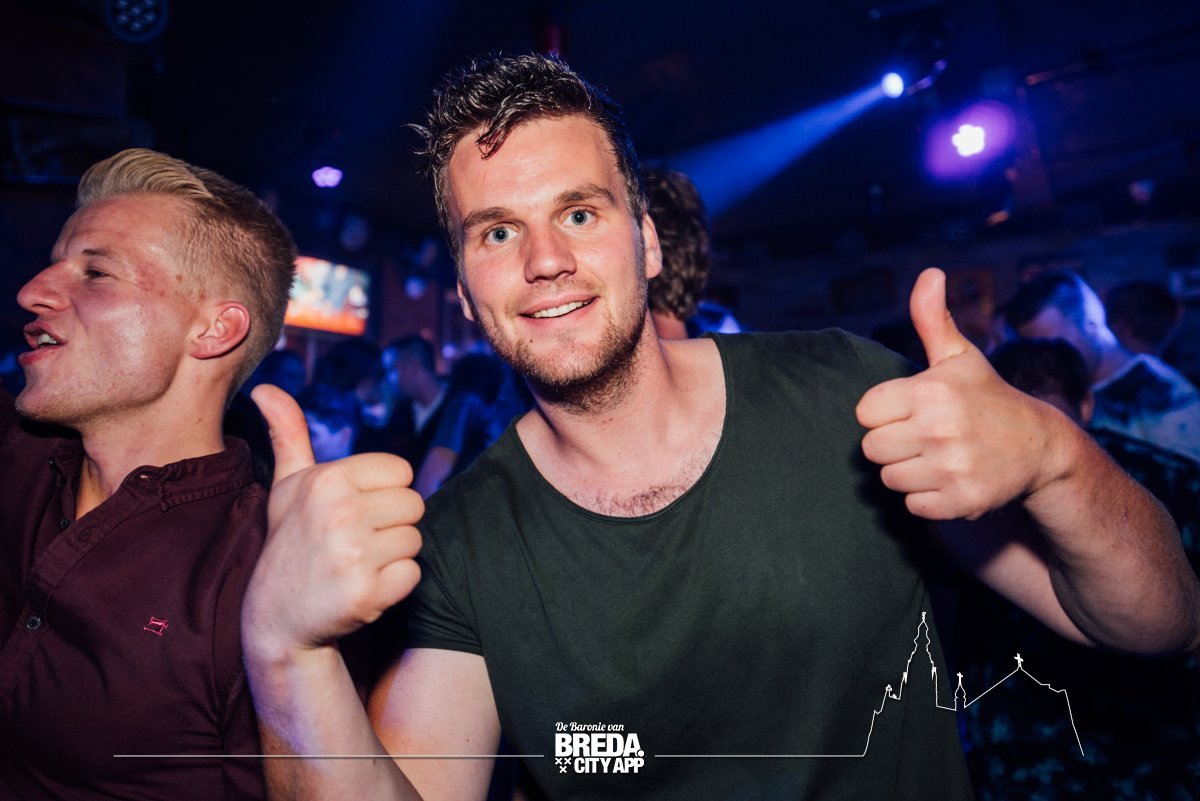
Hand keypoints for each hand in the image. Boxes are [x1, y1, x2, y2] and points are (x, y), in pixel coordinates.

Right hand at [242, 385, 423, 657]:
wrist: (276, 619)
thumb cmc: (290, 543)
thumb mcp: (287, 486)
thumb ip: (288, 434)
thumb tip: (266, 387)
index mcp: (327, 480)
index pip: (402, 472)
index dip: (384, 493)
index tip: (354, 512)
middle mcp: (340, 513)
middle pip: (415, 505)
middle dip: (392, 525)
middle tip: (356, 543)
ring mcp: (353, 555)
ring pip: (416, 540)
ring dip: (393, 556)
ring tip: (357, 565)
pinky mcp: (367, 594)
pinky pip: (413, 575)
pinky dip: (394, 586)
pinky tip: (362, 588)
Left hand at [856, 268, 1065, 519]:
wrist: (1040, 447)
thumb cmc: (987, 398)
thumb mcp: (959, 357)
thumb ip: (931, 318)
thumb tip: (929, 273)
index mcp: (930, 391)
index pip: (865, 412)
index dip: (884, 413)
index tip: (911, 410)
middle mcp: (939, 429)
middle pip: (871, 449)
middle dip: (893, 444)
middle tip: (925, 436)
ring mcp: (951, 468)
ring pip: (889, 480)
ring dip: (908, 472)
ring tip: (939, 457)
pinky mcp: (960, 502)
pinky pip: (912, 506)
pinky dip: (927, 498)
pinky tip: (951, 479)